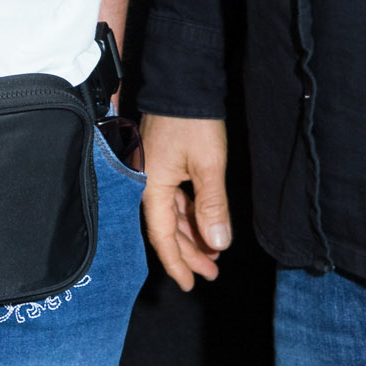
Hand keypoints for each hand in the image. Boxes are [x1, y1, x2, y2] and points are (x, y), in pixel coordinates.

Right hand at [140, 114, 232, 289]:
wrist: (184, 82)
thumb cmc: (194, 121)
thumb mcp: (209, 166)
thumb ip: (212, 207)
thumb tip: (217, 244)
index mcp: (151, 188)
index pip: (162, 237)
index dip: (177, 263)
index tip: (190, 284)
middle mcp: (147, 184)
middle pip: (165, 229)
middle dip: (189, 252)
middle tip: (210, 272)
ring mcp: (154, 174)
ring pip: (170, 215)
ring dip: (191, 234)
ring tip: (213, 252)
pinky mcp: (163, 164)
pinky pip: (173, 199)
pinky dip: (189, 215)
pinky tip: (204, 224)